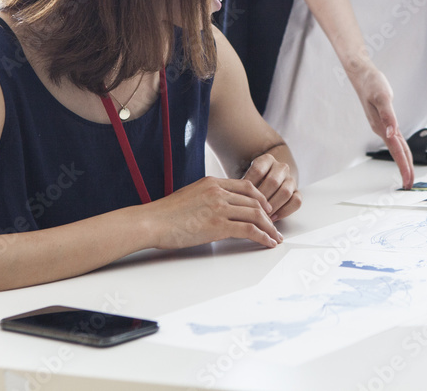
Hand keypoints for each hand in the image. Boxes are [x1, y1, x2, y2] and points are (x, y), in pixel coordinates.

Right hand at [147, 176, 281, 249]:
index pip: (246, 186)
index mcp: (212, 182)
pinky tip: (267, 243)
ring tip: (275, 238)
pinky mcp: (218, 225)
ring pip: (255, 215)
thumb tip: (216, 208)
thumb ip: (207, 197)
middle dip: (268, 216)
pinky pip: (249, 230)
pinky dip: (262, 237)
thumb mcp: (189, 195)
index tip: (266, 209)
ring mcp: (219, 208)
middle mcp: (218, 192)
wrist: (152, 222)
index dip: (260, 198)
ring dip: (269, 228)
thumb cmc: (164, 214)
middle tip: (274, 226)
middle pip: (255, 201)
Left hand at [243, 153, 301, 220]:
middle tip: (252, 211)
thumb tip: (234, 198)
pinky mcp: (297, 192)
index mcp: (267, 160)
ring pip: (285, 192)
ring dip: (273, 206)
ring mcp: (291, 180)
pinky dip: (284, 211)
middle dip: (261, 199)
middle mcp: (281, 167)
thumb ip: (241, 186)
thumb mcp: (245, 179)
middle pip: (273, 182)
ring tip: (262, 217)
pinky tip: (273, 218)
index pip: (258, 171)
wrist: (267, 181)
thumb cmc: (251, 183)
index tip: (241, 199)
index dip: (249, 187)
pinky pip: (296, 201)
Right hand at [346, 61, 413, 188]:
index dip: (403, 166)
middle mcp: (382, 129)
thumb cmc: (371, 83)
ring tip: (408, 174)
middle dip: (404, 169)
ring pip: (397, 147)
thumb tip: (391, 133)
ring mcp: (382, 126)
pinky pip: (395, 139)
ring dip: (403, 161)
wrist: (361, 75)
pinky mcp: (384, 121)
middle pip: (397, 153)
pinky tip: (402, 153)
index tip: (408, 180)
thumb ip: (388, 116)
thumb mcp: (382, 97)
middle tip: (409, 184)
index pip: (396, 150)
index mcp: (381, 126)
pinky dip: (401, 149)